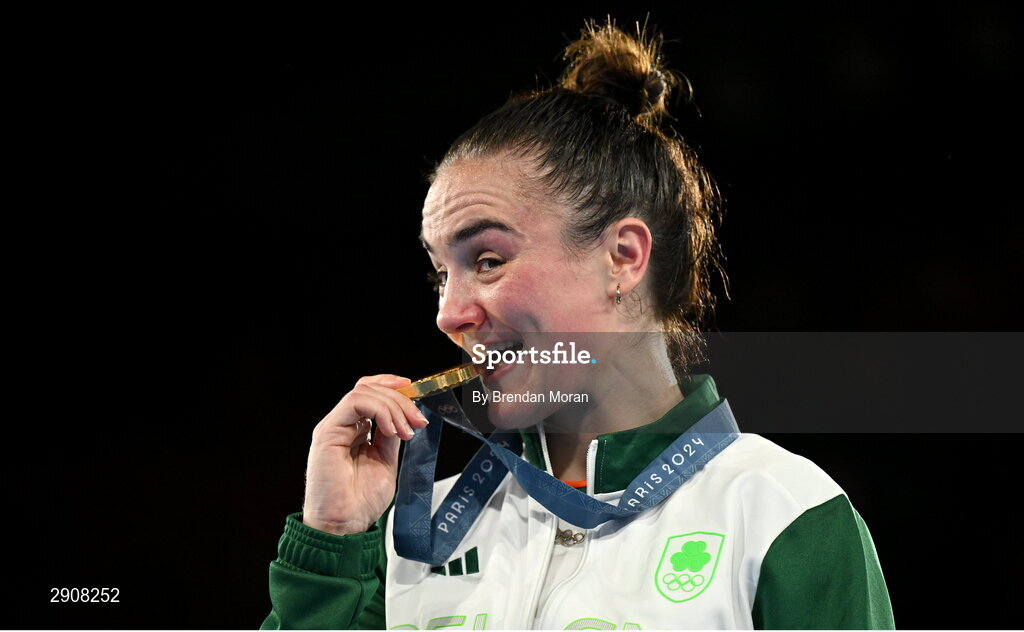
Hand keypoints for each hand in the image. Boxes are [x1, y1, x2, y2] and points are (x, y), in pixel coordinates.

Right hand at [301, 374, 427, 534]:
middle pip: (370, 388)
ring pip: (364, 392)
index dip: (392, 387)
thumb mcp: (386, 461)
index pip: (370, 393)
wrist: (344, 525)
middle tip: (418, 421)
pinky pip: (355, 402)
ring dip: (393, 406)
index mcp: (354, 430)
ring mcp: (333, 426)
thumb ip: (390, 436)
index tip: (415, 392)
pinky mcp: (327, 432)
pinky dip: (380, 411)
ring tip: (406, 431)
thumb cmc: (360, 502)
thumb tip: (405, 417)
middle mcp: (342, 425)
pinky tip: (392, 430)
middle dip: (400, 400)